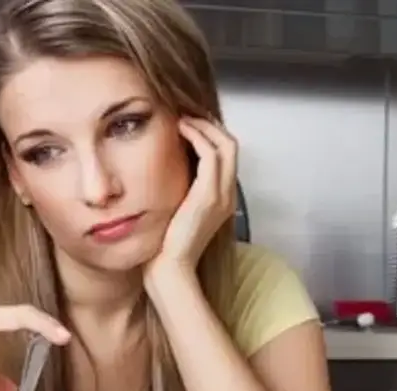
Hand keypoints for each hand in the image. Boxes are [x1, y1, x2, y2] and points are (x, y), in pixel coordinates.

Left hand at [147, 117, 238, 275]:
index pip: (226, 155)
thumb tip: (166, 171)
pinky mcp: (208, 196)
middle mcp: (227, 195)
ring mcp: (221, 195)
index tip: (189, 123)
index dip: (211, 134)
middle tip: (186, 114)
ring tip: (182, 119)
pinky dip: (198, 136)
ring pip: (225, 144)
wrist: (170, 269)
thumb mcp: (176, 212)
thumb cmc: (166, 246)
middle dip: (209, 124)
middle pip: (231, 144)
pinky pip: (210, 155)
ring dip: (203, 126)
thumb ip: (179, 192)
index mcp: (222, 199)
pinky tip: (180, 131)